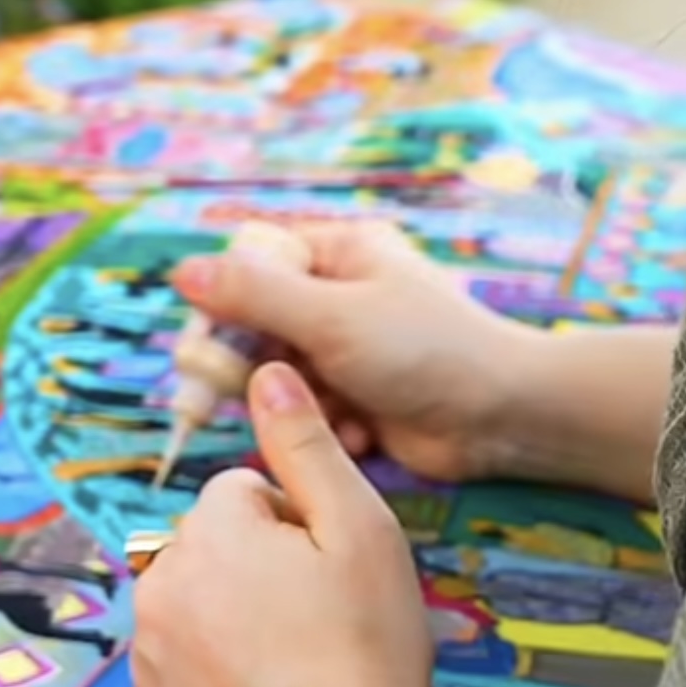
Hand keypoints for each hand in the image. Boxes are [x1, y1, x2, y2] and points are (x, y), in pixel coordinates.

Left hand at [131, 363, 435, 686]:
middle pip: (213, 538)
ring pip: (195, 590)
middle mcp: (160, 584)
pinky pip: (178, 649)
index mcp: (209, 532)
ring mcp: (148, 651)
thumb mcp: (357, 525)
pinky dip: (210, 657)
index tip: (324, 566)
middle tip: (312, 609)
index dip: (294, 521)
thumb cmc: (367, 643)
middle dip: (256, 557)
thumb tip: (267, 370)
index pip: (242, 489)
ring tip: (290, 651)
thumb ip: (303, 441)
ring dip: (231, 605)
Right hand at [171, 222, 535, 481]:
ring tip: (331, 412)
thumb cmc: (422, 348)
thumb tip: (182, 271)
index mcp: (336, 253)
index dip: (219, 306)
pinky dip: (327, 424)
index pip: (250, 266)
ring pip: (279, 374)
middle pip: (256, 324)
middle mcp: (337, 295)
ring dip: (297, 400)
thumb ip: (254, 294)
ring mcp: (346, 348)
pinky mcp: (357, 396)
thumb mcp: (331, 315)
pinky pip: (312, 408)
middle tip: (234, 395)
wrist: (503, 417)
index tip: (200, 348)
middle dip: (249, 365)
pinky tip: (361, 433)